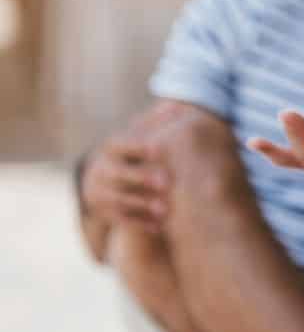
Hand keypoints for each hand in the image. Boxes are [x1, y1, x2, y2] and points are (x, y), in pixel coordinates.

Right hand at [80, 102, 185, 230]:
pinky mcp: (102, 212)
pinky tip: (161, 226)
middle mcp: (101, 169)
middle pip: (117, 173)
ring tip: (167, 209)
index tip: (157, 148)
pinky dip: (140, 223)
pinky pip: (119, 220)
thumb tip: (177, 104)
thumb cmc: (134, 151)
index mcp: (113, 147)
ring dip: (142, 204)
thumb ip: (157, 122)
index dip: (138, 146)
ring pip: (118, 199)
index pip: (122, 144)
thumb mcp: (141, 134)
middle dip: (141, 177)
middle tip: (167, 183)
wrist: (104, 177)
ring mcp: (99, 191)